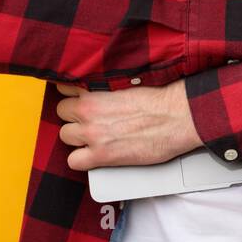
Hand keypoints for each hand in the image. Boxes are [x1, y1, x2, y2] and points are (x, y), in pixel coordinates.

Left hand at [51, 79, 202, 171]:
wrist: (178, 116)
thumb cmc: (161, 97)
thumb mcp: (128, 81)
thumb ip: (108, 84)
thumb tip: (102, 86)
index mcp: (95, 89)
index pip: (64, 88)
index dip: (72, 94)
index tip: (79, 97)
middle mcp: (89, 111)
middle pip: (62, 112)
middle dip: (74, 115)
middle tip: (90, 118)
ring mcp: (93, 134)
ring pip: (65, 135)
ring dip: (77, 137)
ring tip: (94, 136)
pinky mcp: (102, 155)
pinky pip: (74, 161)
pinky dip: (82, 160)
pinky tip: (94, 155)